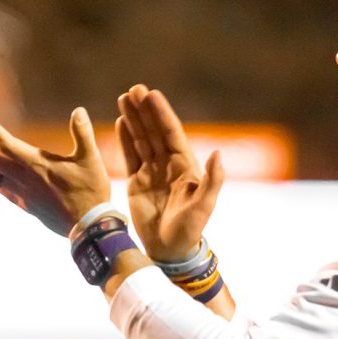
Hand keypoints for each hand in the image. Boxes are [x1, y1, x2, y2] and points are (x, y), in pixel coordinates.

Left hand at [0, 107, 110, 236]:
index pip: (3, 142)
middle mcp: (24, 178)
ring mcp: (23, 193)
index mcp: (35, 163)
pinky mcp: (26, 205)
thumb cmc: (90, 192)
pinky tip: (2, 175)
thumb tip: (78, 110)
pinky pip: (2, 189)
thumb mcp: (91, 159)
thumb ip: (82, 133)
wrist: (87, 227)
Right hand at [116, 85, 223, 260]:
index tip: (152, 95)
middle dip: (144, 110)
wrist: (170, 249)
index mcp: (185, 165)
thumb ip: (212, 180)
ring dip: (133, 119)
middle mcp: (168, 164)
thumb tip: (217, 154)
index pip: (171, 133)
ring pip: (141, 139)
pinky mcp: (137, 181)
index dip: (161, 114)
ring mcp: (152, 171)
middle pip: (154, 131)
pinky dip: (125, 138)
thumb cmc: (190, 229)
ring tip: (124, 98)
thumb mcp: (204, 205)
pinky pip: (130, 155)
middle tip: (134, 89)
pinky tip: (120, 121)